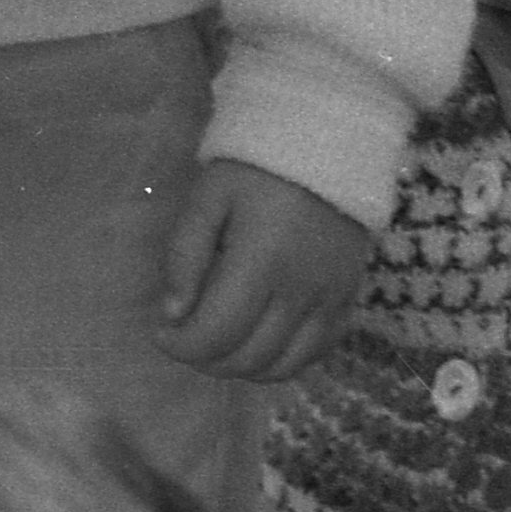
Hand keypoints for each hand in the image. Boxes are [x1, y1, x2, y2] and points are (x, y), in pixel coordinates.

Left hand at [156, 160, 376, 381]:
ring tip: (218, 343)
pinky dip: (280, 362)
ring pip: (280, 367)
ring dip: (240, 367)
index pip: (216, 333)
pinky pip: (314, 354)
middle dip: (205, 359)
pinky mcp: (348, 301)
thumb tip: (173, 314)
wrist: (328, 144)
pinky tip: (257, 343)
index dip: (181, 346)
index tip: (161, 333)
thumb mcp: (208, 198)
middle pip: (246, 358)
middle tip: (185, 338)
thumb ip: (184, 255)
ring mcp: (330, 301)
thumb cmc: (257, 168)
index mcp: (262, 261)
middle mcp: (301, 291)